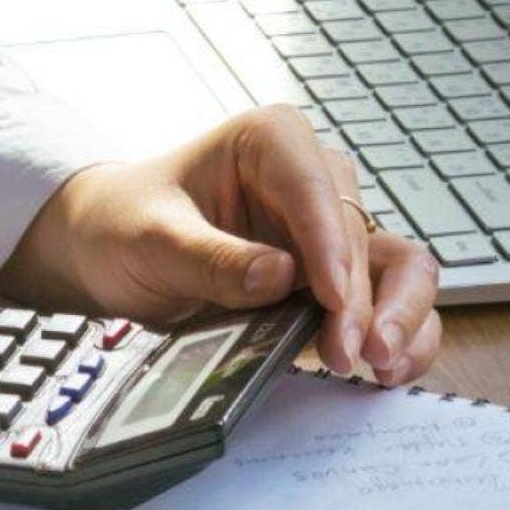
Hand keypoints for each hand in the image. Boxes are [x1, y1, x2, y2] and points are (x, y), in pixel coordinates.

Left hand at [0, 104, 442, 385]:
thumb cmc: (123, 224)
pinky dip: (400, 332)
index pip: (316, 191)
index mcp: (270, 141)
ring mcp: (328, 230)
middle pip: (364, 234)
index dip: (331, 248)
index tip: (331, 301)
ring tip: (379, 365)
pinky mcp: (335, 277)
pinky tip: (386, 368)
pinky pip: (389, 301)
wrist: (107, 250)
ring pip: (398, 266)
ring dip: (402, 315)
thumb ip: (211, 258)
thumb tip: (282, 276)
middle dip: (361, 298)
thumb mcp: (150, 239)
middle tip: (348, 353)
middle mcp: (313, 178)